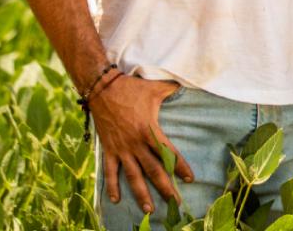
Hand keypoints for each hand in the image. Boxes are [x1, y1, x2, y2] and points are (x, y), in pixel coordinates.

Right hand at [92, 74, 194, 214]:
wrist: (103, 89)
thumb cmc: (132, 88)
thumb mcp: (156, 88)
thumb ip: (172, 89)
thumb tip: (187, 83)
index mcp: (150, 130)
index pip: (169, 153)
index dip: (180, 166)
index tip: (190, 179)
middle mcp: (136, 144)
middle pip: (154, 170)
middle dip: (165, 187)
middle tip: (175, 203)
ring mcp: (122, 149)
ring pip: (133, 176)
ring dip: (141, 193)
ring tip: (149, 209)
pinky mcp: (109, 149)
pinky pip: (110, 171)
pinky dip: (112, 186)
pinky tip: (116, 200)